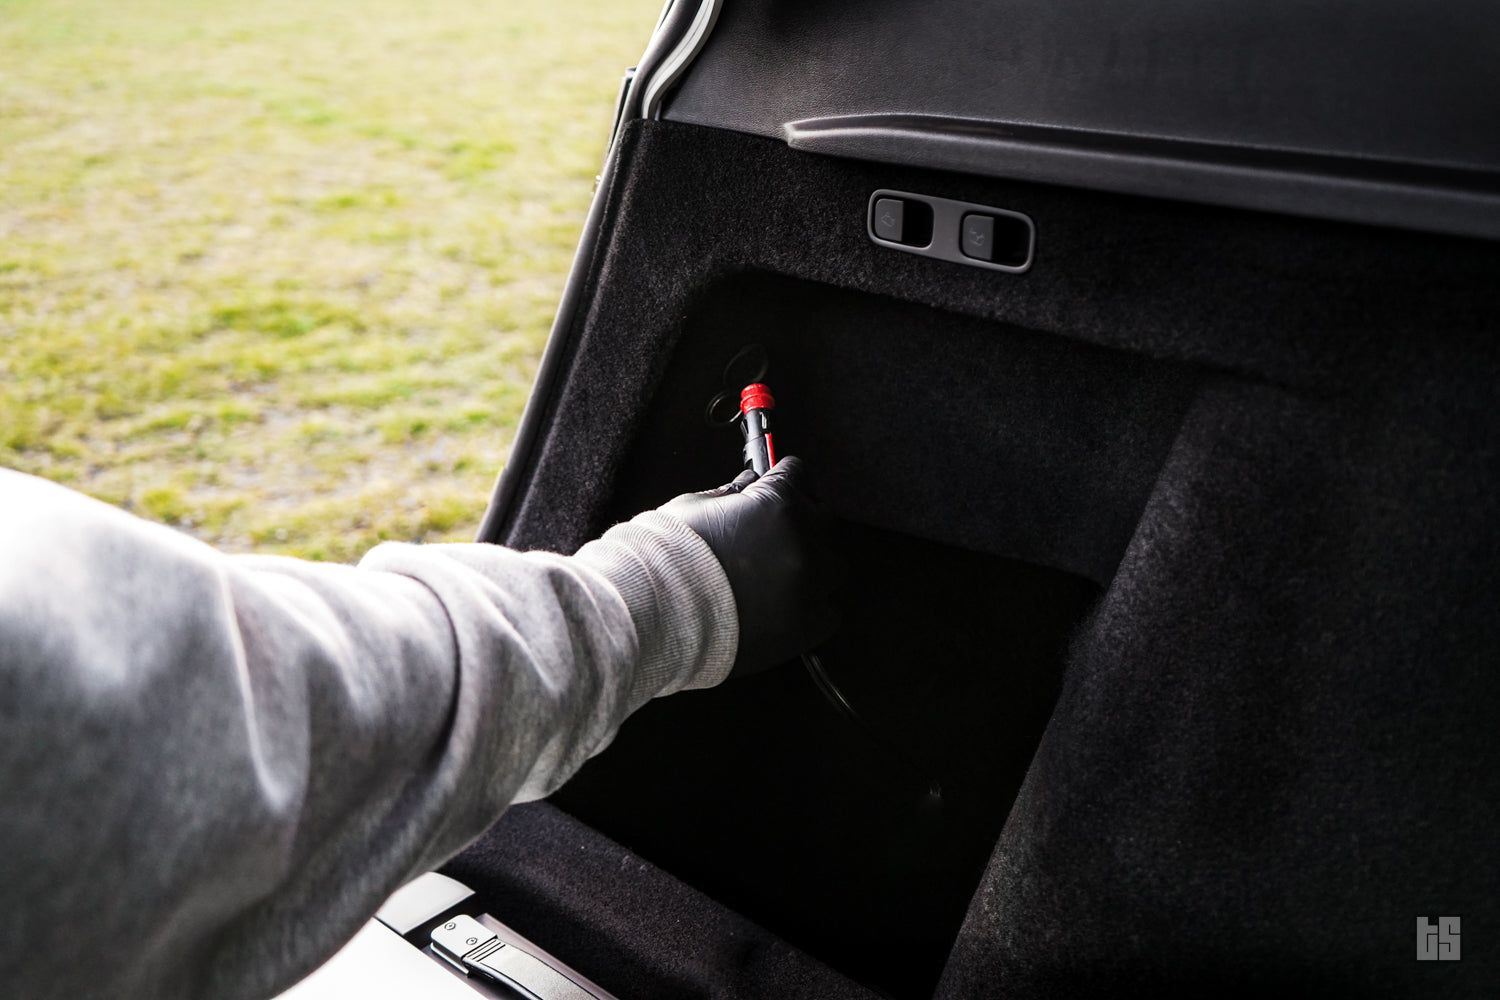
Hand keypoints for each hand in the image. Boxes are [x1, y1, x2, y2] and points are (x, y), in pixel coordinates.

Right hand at [662, 456, 839, 676]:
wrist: (655, 614)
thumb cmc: (667, 558)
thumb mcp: (694, 506)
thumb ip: (731, 494)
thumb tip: (747, 485)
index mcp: (777, 503)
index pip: (798, 475)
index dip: (782, 480)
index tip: (776, 487)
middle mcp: (802, 541)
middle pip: (821, 519)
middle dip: (799, 521)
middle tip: (771, 535)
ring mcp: (809, 585)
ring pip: (832, 565)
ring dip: (811, 564)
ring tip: (776, 575)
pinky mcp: (807, 626)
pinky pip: (829, 612)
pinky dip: (812, 607)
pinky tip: (784, 606)